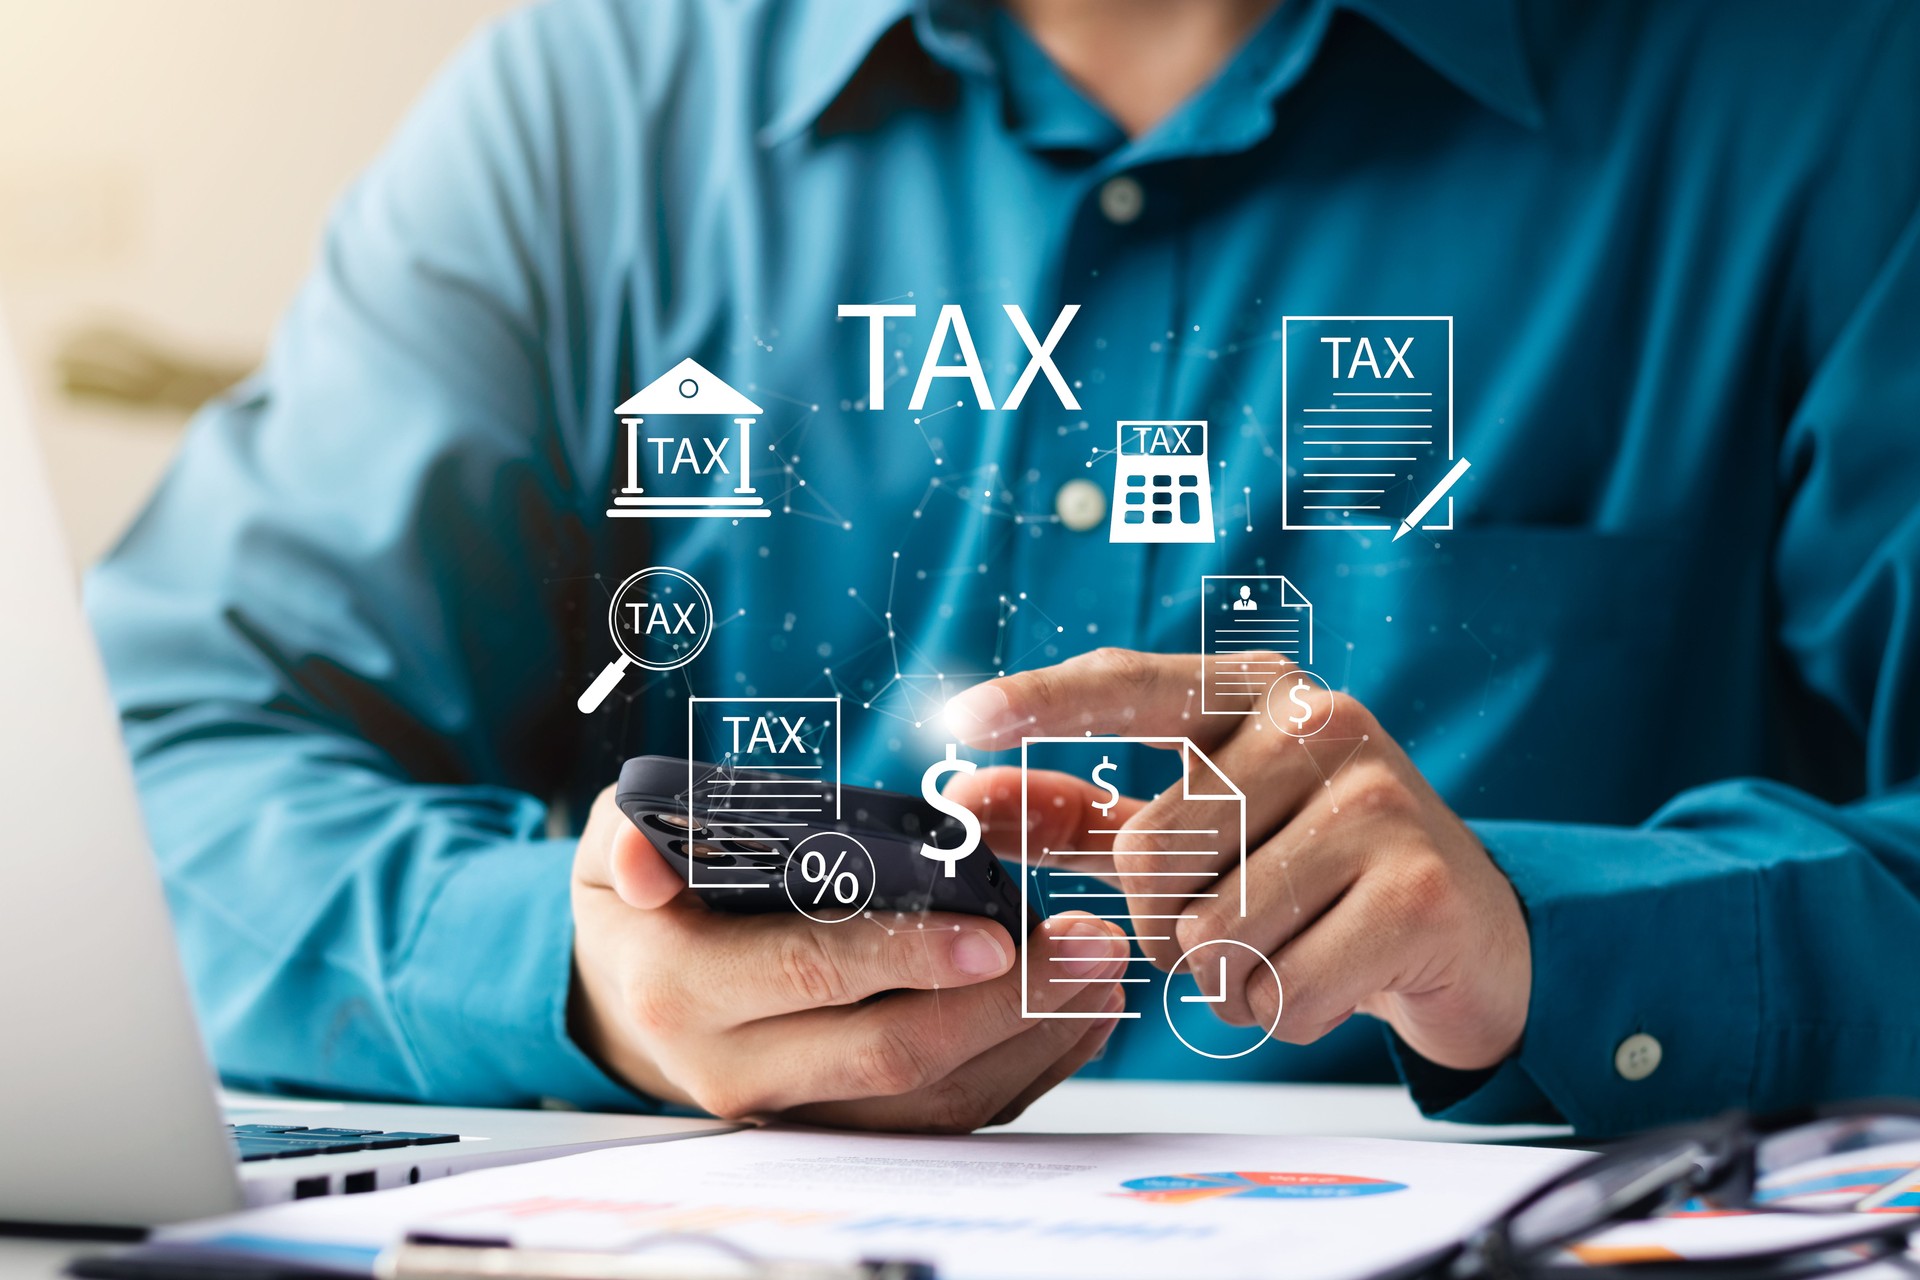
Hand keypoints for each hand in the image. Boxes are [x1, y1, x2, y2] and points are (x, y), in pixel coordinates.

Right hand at [569, 787, 1128, 1130]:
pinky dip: (1020, 1074)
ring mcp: (796, 1111)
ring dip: (1027, 1044)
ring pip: (929, 1103)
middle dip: (1003, 1004)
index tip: (997, 928)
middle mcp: (738, 1069)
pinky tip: (1075, 1019)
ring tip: (1101, 976)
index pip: (814, 973)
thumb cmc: (648, 897)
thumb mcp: (619, 840)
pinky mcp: (841, 1129)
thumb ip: (640, 835)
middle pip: (891, 1054)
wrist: (628, 997)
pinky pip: (943, 1120)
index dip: (910, 955)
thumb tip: (647, 863)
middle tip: (1089, 944)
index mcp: (685, 986)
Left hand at [941, 648, 1530, 1071]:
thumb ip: (1084, 814)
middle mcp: (1321, 724)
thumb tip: (969, 798)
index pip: (1128, 685)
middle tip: (1236, 916)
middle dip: (1166, 923)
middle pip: (1151, 853)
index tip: (958, 721)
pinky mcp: (1417, 889)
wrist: (1466, 931)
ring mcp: (1377, 801)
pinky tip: (1332, 974)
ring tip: (1290, 944)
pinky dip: (1282, 1012)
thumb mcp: (1199, 829)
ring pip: (1211, 933)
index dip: (1041, 704)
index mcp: (1257, 694)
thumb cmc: (1311, 869)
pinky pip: (1279, 990)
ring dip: (1227, 977)